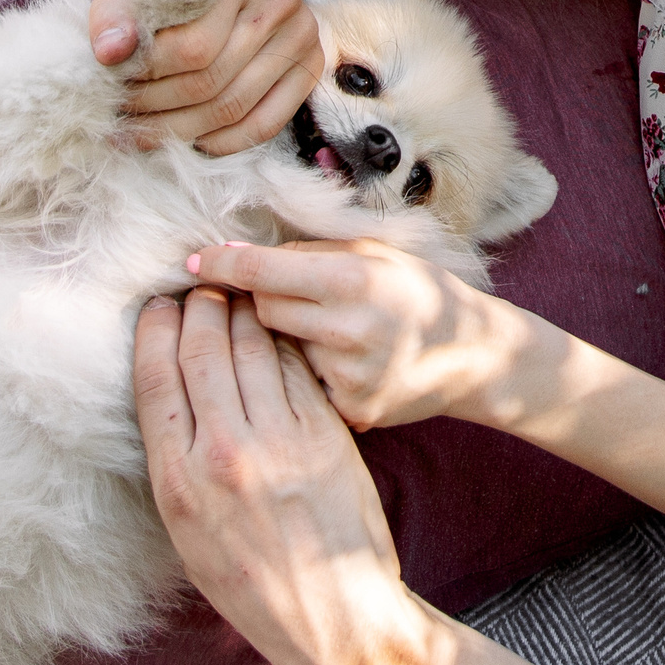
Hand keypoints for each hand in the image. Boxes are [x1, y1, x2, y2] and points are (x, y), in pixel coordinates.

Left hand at [89, 0, 324, 154]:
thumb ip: (119, 0)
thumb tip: (108, 52)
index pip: (189, 47)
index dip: (143, 74)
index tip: (110, 79)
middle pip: (210, 81)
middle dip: (154, 105)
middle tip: (118, 110)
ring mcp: (300, 33)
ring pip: (233, 107)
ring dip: (179, 130)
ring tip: (140, 130)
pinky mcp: (309, 62)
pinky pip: (266, 123)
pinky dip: (223, 142)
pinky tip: (190, 140)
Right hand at [132, 288, 430, 664]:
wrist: (333, 619)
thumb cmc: (251, 581)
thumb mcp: (186, 531)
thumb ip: (174, 461)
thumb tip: (168, 393)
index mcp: (177, 480)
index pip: (155, 375)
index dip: (154, 328)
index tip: (158, 305)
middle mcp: (223, 454)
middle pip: (201, 348)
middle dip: (197, 305)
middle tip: (199, 286)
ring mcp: (278, 442)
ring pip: (250, 347)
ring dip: (240, 311)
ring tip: (235, 296)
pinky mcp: (324, 437)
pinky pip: (293, 369)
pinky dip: (280, 340)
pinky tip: (276, 328)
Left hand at [185, 240, 535, 431]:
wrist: (474, 355)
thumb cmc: (415, 290)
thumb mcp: (370, 252)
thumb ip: (305, 253)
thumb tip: (235, 254)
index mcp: (354, 279)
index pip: (262, 272)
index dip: (221, 266)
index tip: (190, 264)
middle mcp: (350, 329)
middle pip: (261, 314)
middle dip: (261, 302)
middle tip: (279, 296)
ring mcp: (350, 377)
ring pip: (278, 352)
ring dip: (286, 339)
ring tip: (323, 331)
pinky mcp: (352, 412)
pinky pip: (303, 386)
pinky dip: (310, 373)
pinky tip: (341, 364)